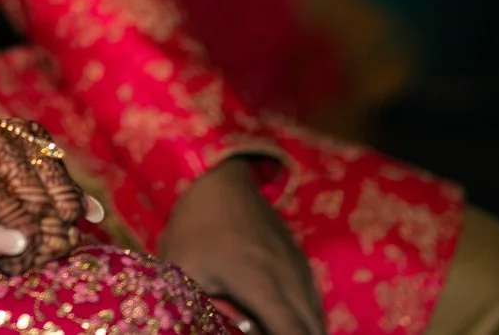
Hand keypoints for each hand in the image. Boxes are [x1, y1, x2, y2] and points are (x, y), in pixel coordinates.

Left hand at [157, 159, 323, 334]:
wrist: (220, 180)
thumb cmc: (194, 227)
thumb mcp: (181, 268)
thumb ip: (195, 307)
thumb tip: (195, 328)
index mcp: (259, 284)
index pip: (292, 333)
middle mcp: (289, 279)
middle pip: (312, 329)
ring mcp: (299, 269)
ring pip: (317, 316)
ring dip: (308, 330)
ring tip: (282, 333)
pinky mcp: (301, 263)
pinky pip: (315, 301)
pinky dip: (309, 320)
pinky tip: (293, 327)